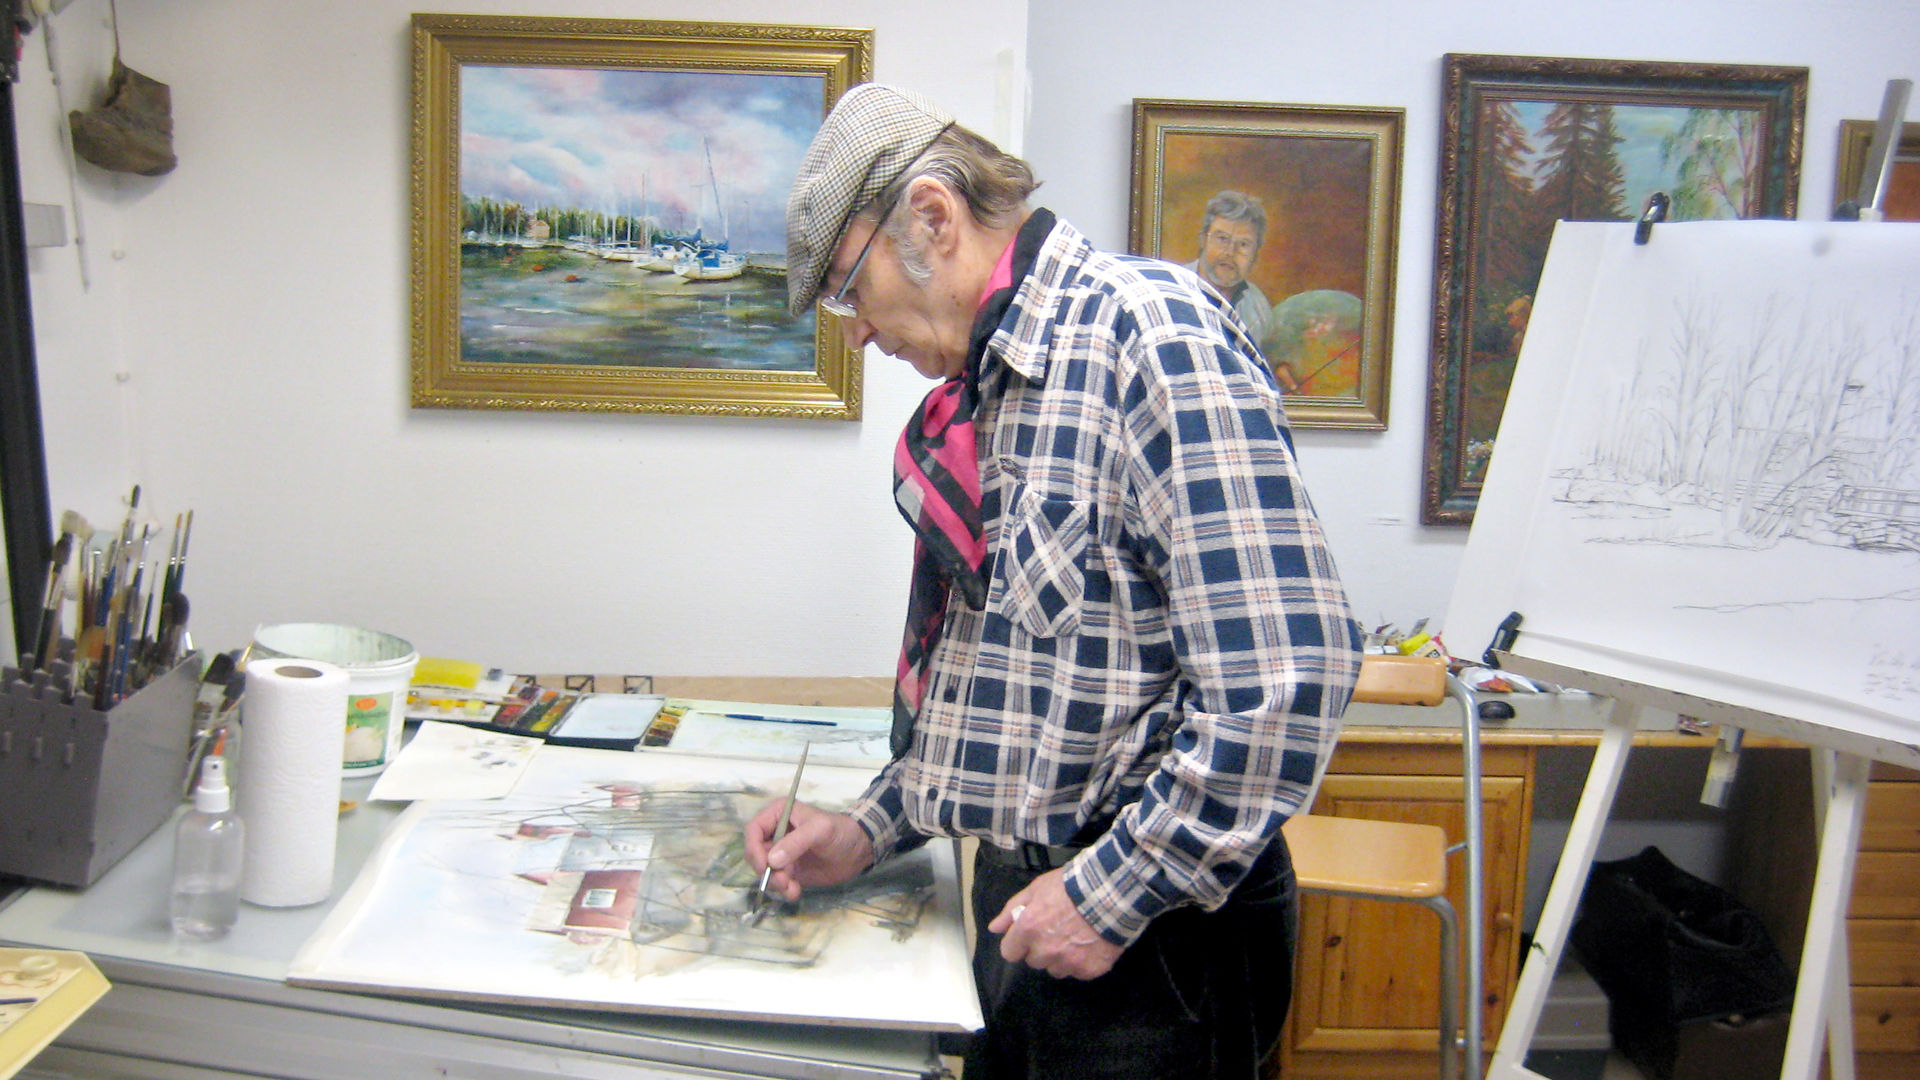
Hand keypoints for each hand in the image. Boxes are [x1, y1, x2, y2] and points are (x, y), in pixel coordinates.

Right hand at [743, 799, 874, 900]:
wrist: (859, 850)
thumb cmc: (840, 831)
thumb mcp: (819, 830)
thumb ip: (796, 843)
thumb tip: (772, 860)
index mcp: (778, 814)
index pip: (753, 830)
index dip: (754, 849)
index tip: (765, 866)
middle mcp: (775, 833)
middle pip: (755, 854)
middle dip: (766, 870)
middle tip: (782, 881)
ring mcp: (781, 854)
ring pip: (765, 871)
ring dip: (775, 883)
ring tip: (792, 888)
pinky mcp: (789, 871)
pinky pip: (777, 882)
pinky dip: (783, 890)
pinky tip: (795, 892)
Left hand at [986, 869, 1123, 979]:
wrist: (1111, 891)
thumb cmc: (1070, 885)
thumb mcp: (1036, 888)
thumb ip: (1012, 910)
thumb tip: (994, 928)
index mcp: (1028, 930)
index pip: (1010, 953)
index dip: (1018, 944)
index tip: (1028, 936)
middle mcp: (1045, 950)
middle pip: (1034, 961)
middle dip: (1042, 948)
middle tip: (1057, 930)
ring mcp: (1068, 962)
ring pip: (1056, 969)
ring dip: (1062, 958)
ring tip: (1076, 937)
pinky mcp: (1089, 969)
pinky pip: (1079, 972)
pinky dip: (1083, 961)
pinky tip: (1091, 944)